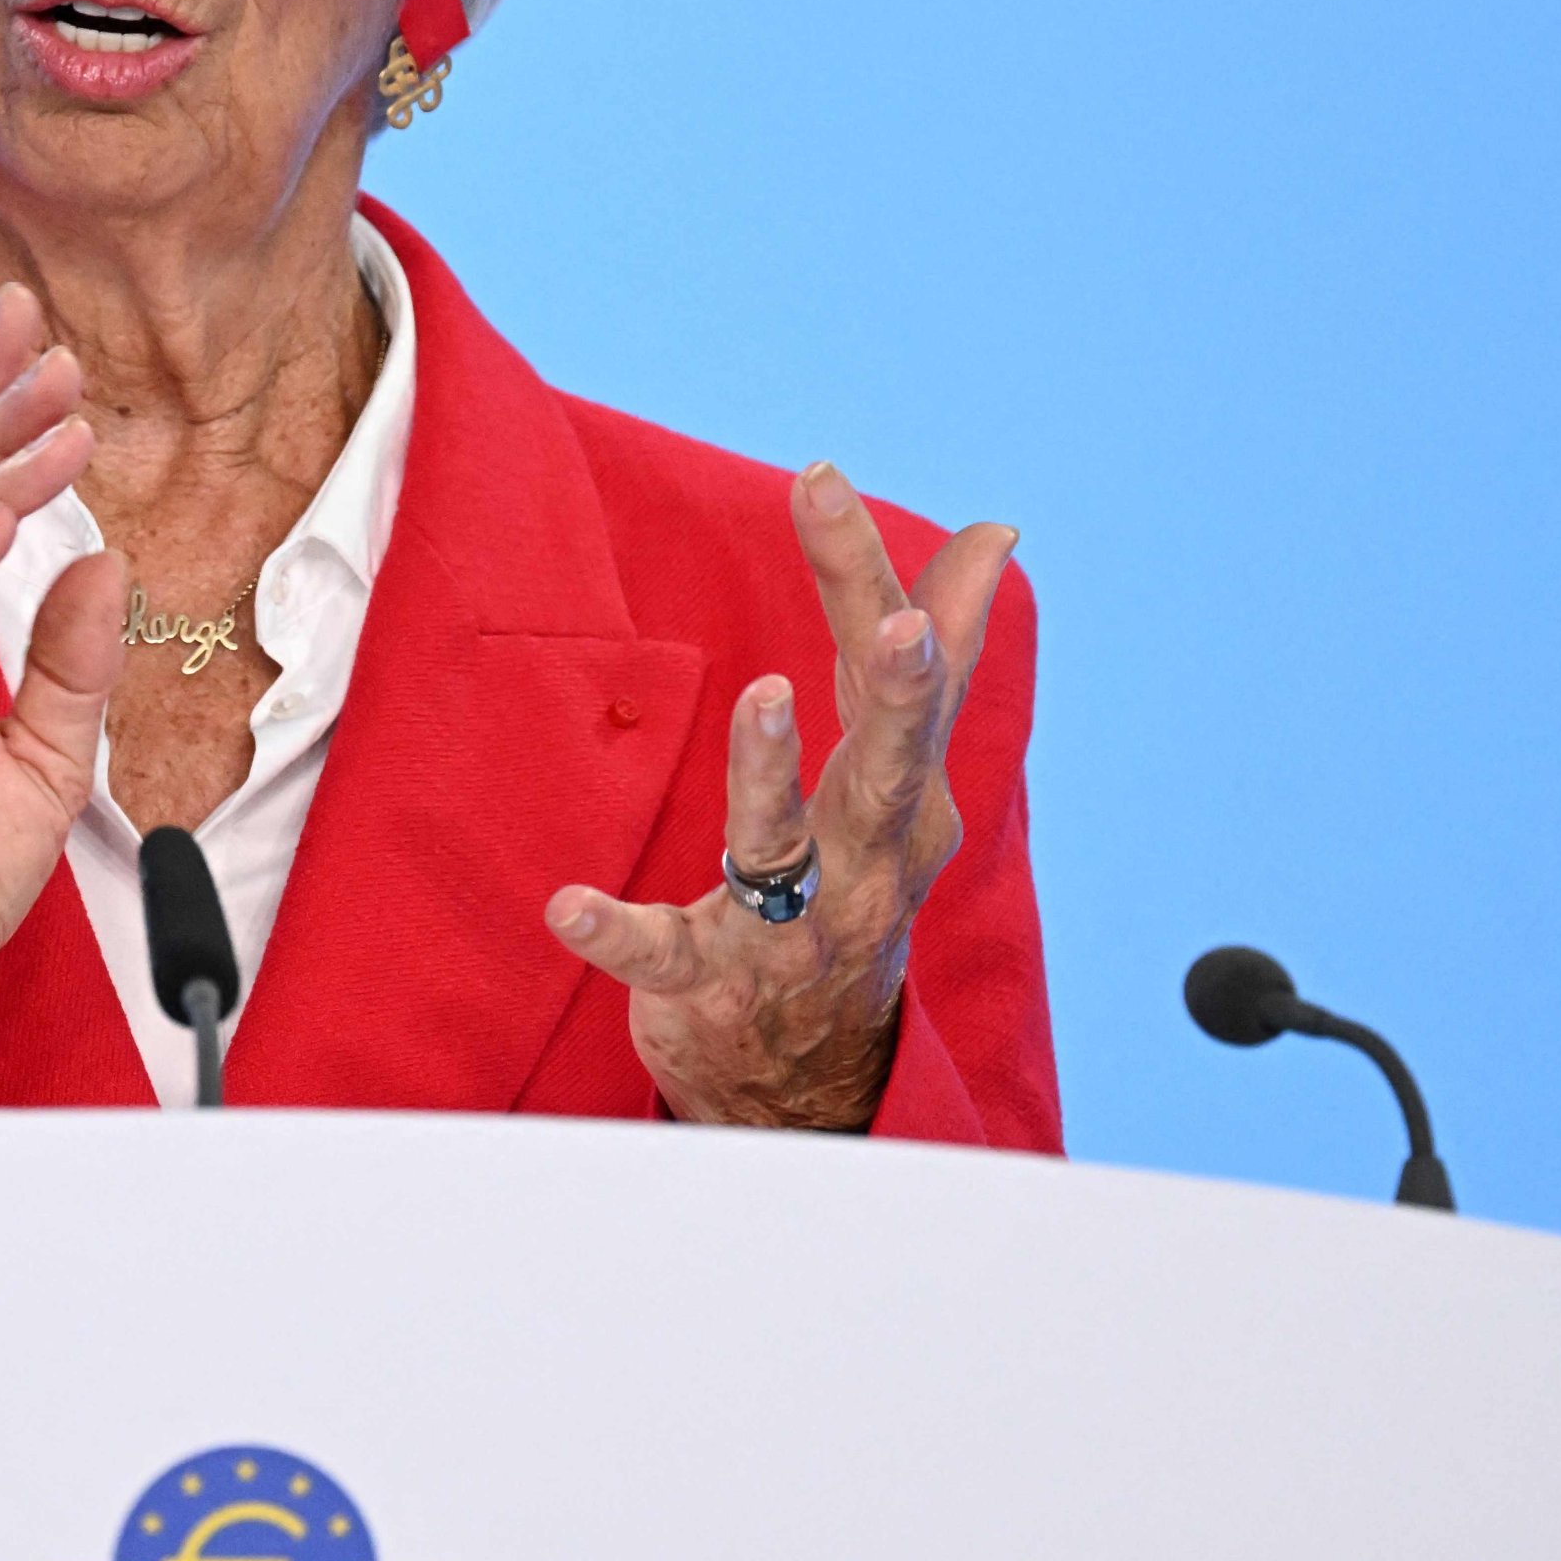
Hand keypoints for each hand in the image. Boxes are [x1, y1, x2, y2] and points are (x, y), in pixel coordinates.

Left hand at [544, 462, 1017, 1128]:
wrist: (817, 1081)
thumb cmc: (857, 890)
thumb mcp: (902, 773)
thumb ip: (932, 652)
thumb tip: (992, 532)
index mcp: (904, 795)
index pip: (895, 670)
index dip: (862, 574)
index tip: (821, 479)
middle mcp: (865, 859)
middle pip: (886, 761)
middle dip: (901, 690)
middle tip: (899, 625)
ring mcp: (792, 927)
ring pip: (784, 851)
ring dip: (772, 777)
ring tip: (758, 699)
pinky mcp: (714, 983)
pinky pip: (666, 954)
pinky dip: (620, 932)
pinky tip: (568, 905)